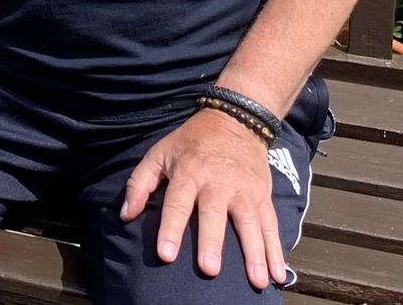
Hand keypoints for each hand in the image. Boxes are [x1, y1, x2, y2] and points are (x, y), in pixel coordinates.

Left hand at [119, 109, 284, 289]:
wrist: (236, 120)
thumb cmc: (192, 143)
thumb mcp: (159, 153)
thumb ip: (139, 183)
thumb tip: (125, 215)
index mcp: (189, 173)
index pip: (177, 203)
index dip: (170, 229)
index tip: (166, 254)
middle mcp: (217, 183)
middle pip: (213, 215)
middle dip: (212, 242)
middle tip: (209, 269)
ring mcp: (243, 191)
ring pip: (249, 223)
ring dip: (254, 253)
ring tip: (256, 280)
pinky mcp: (262, 196)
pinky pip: (271, 225)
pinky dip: (276, 250)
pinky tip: (277, 274)